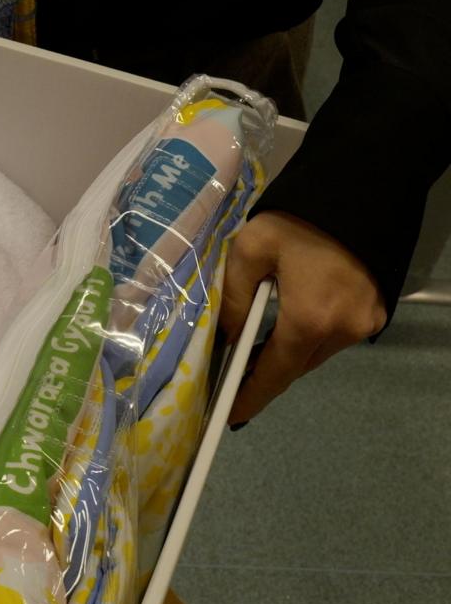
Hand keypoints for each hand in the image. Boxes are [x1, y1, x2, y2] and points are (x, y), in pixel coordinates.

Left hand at [219, 211, 386, 427]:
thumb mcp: (249, 252)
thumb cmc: (297, 219)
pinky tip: (286, 328)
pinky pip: (334, 337)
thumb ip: (234, 300)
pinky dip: (308, 338)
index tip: (231, 416)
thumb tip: (227, 337)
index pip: (275, 373)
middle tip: (232, 377)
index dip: (251, 396)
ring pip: (315, 353)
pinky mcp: (375, 311)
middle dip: (265, 375)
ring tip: (254, 351)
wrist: (358, 188)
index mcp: (310, 318)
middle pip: (296, 367)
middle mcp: (343, 329)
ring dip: (287, 355)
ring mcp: (364, 322)